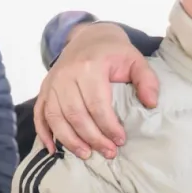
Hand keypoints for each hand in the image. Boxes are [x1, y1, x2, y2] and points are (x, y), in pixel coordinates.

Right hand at [34, 21, 159, 160]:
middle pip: (75, 114)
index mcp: (89, 67)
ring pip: (56, 117)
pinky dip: (44, 133)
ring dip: (70, 140)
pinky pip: (40, 114)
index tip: (120, 140)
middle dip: (92, 137)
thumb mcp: (136, 60)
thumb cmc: (114, 53)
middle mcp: (66, 75)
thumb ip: (147, 80)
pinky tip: (53, 150)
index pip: (97, 104)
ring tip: (86, 155)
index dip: (108, 126)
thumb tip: (151, 103)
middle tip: (108, 152)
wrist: (88, 37)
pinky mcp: (44, 89)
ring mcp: (52, 82)